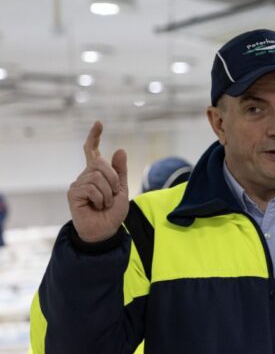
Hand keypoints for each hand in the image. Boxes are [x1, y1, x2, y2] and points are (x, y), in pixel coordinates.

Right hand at [67, 121, 128, 242]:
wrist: (105, 230)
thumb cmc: (112, 212)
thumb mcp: (122, 189)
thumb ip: (120, 171)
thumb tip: (120, 149)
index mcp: (97, 173)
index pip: (92, 151)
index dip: (94, 137)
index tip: (98, 123)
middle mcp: (85, 176)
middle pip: (100, 163)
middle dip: (113, 179)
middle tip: (113, 195)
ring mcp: (78, 184)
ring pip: (98, 177)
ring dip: (108, 193)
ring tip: (104, 203)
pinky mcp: (73, 193)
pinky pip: (92, 188)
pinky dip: (101, 198)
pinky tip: (97, 206)